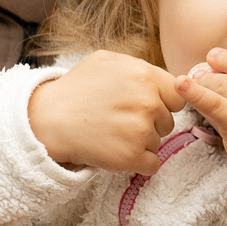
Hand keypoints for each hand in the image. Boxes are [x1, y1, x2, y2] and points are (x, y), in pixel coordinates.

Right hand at [28, 51, 184, 173]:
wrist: (49, 119)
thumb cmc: (77, 89)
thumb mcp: (107, 61)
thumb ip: (141, 67)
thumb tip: (174, 81)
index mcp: (144, 75)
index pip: (177, 97)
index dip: (162, 104)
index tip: (143, 107)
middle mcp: (147, 102)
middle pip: (168, 122)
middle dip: (149, 124)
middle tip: (119, 120)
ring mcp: (140, 130)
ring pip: (158, 142)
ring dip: (140, 143)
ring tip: (112, 133)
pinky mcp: (131, 157)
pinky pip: (152, 164)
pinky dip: (138, 163)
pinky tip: (117, 151)